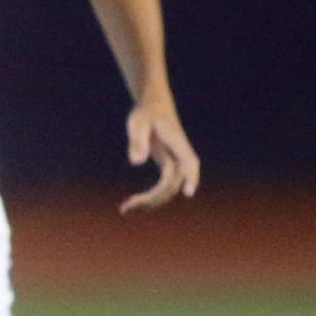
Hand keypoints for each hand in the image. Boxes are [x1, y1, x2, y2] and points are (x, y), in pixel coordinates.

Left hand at [120, 91, 201, 214]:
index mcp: (176, 143)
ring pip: (168, 190)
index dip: (190, 177)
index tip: (188, 192)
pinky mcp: (167, 167)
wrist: (153, 106)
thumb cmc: (145, 113)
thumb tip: (136, 162)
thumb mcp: (137, 124)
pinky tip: (132, 204)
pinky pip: (163, 188)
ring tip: (125, 209)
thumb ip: (137, 141)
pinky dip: (150, 198)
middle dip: (154, 198)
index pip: (189, 162)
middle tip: (127, 208)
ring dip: (151, 202)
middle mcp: (179, 156)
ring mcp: (175, 163)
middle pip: (173, 184)